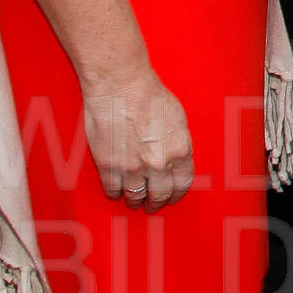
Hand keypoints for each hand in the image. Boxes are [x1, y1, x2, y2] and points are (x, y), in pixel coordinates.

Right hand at [80, 67, 193, 212]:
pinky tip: (116, 191)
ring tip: (135, 201)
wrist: (121, 86)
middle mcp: (159, 164)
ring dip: (136, 200)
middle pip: (160, 195)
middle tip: (152, 205)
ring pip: (136, 196)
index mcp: (180, 150)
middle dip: (156, 202)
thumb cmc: (150, 95)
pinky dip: (115, 193)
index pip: (183, 184)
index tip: (172, 197)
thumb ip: (178, 143)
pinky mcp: (109, 167)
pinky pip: (113, 190)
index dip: (177, 194)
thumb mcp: (178, 119)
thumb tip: (176, 159)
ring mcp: (133, 168)